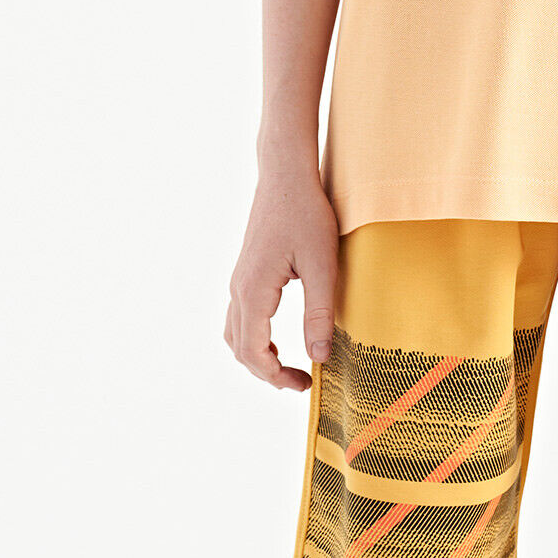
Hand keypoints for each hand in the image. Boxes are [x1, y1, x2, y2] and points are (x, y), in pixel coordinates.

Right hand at [224, 164, 339, 389]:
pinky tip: (276, 335)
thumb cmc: (306, 214)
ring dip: (256, 355)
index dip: (275, 376)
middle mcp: (239, 287)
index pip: (252, 352)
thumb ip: (320, 312)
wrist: (285, 173)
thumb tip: (319, 356)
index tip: (304, 384)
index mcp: (254, 291)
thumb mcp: (322, 264)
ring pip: (235, 332)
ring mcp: (239, 278)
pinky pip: (240, 315)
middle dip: (266, 371)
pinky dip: (253, 336)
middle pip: (239, 347)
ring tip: (285, 365)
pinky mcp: (246, 269)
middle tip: (299, 381)